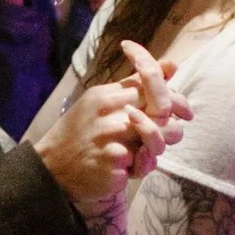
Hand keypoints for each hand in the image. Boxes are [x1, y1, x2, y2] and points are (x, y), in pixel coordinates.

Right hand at [34, 75, 180, 211]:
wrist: (50, 169)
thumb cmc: (80, 132)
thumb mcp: (100, 100)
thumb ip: (135, 84)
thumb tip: (171, 64)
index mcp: (105, 96)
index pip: (151, 85)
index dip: (176, 98)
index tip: (185, 111)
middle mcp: (109, 116)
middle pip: (162, 115)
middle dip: (173, 128)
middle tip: (170, 135)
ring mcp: (111, 142)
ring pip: (158, 143)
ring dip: (155, 151)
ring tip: (143, 154)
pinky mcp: (113, 168)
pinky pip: (142, 167)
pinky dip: (137, 170)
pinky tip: (122, 170)